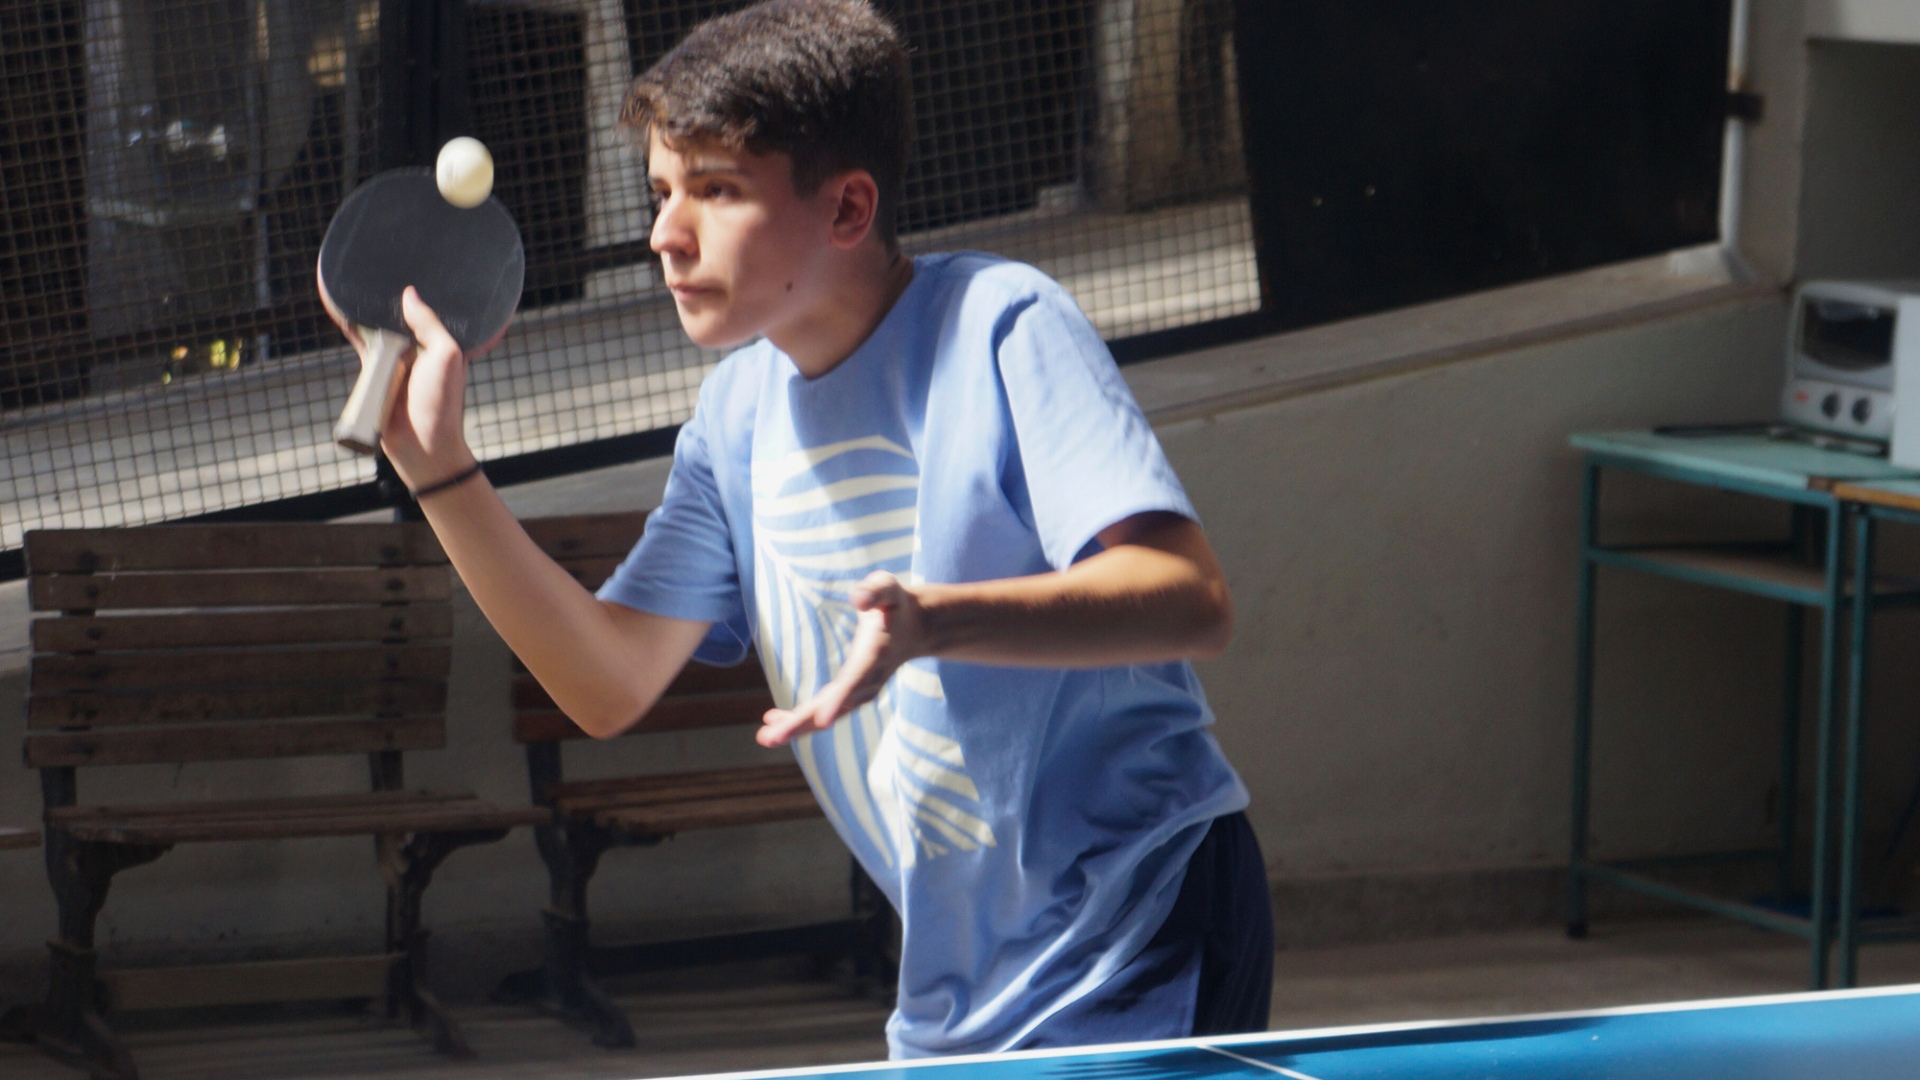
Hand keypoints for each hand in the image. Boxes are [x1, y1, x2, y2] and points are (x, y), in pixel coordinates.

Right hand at [321, 283, 482, 488]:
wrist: (421, 446)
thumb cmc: (441, 403)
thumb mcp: (446, 356)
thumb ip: (430, 325)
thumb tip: (409, 294)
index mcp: (441, 343)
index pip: (428, 310)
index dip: (420, 290)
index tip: (409, 261)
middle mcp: (419, 348)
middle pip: (400, 314)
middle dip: (389, 294)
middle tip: (376, 263)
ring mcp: (396, 359)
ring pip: (378, 325)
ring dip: (368, 308)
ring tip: (357, 276)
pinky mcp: (375, 371)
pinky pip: (360, 342)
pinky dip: (350, 326)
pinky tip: (339, 306)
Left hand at [758, 572, 926, 746]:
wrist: (917, 628)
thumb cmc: (896, 604)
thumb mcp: (888, 588)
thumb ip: (875, 591)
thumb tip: (857, 598)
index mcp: (877, 653)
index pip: (857, 678)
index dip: (840, 698)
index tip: (823, 719)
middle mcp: (868, 678)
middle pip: (835, 705)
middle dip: (803, 722)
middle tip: (771, 737)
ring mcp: (860, 689)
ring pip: (828, 714)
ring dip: (797, 727)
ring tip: (766, 737)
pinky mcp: (852, 692)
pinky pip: (826, 710)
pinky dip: (801, 719)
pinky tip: (773, 720)